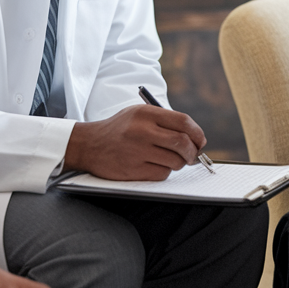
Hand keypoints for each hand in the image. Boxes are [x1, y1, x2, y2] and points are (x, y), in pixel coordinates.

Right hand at [63, 104, 205, 180]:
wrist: (88, 145)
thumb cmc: (119, 130)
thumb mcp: (138, 115)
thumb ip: (164, 121)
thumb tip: (194, 137)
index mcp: (146, 113)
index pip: (183, 122)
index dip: (197, 133)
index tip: (200, 141)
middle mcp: (142, 130)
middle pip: (183, 143)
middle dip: (193, 152)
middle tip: (192, 156)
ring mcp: (137, 151)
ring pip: (175, 161)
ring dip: (179, 163)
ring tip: (170, 160)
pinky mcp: (133, 169)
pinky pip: (162, 173)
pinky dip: (164, 172)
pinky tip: (155, 166)